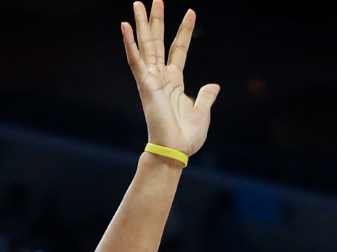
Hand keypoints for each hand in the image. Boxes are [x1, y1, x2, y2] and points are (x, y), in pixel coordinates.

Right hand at [122, 1, 218, 159]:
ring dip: (141, 25)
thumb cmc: (187, 137)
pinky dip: (129, 44)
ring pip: (146, 46)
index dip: (184, 31)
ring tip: (139, 3)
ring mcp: (151, 80)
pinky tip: (123, 27)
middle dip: (156, 21)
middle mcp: (161, 77)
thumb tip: (213, 85)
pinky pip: (135, 61)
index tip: (191, 12)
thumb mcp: (202, 112)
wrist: (176, 151)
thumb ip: (206, 97)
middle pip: (158, 42)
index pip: (179, 49)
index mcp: (174, 82)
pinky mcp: (144, 85)